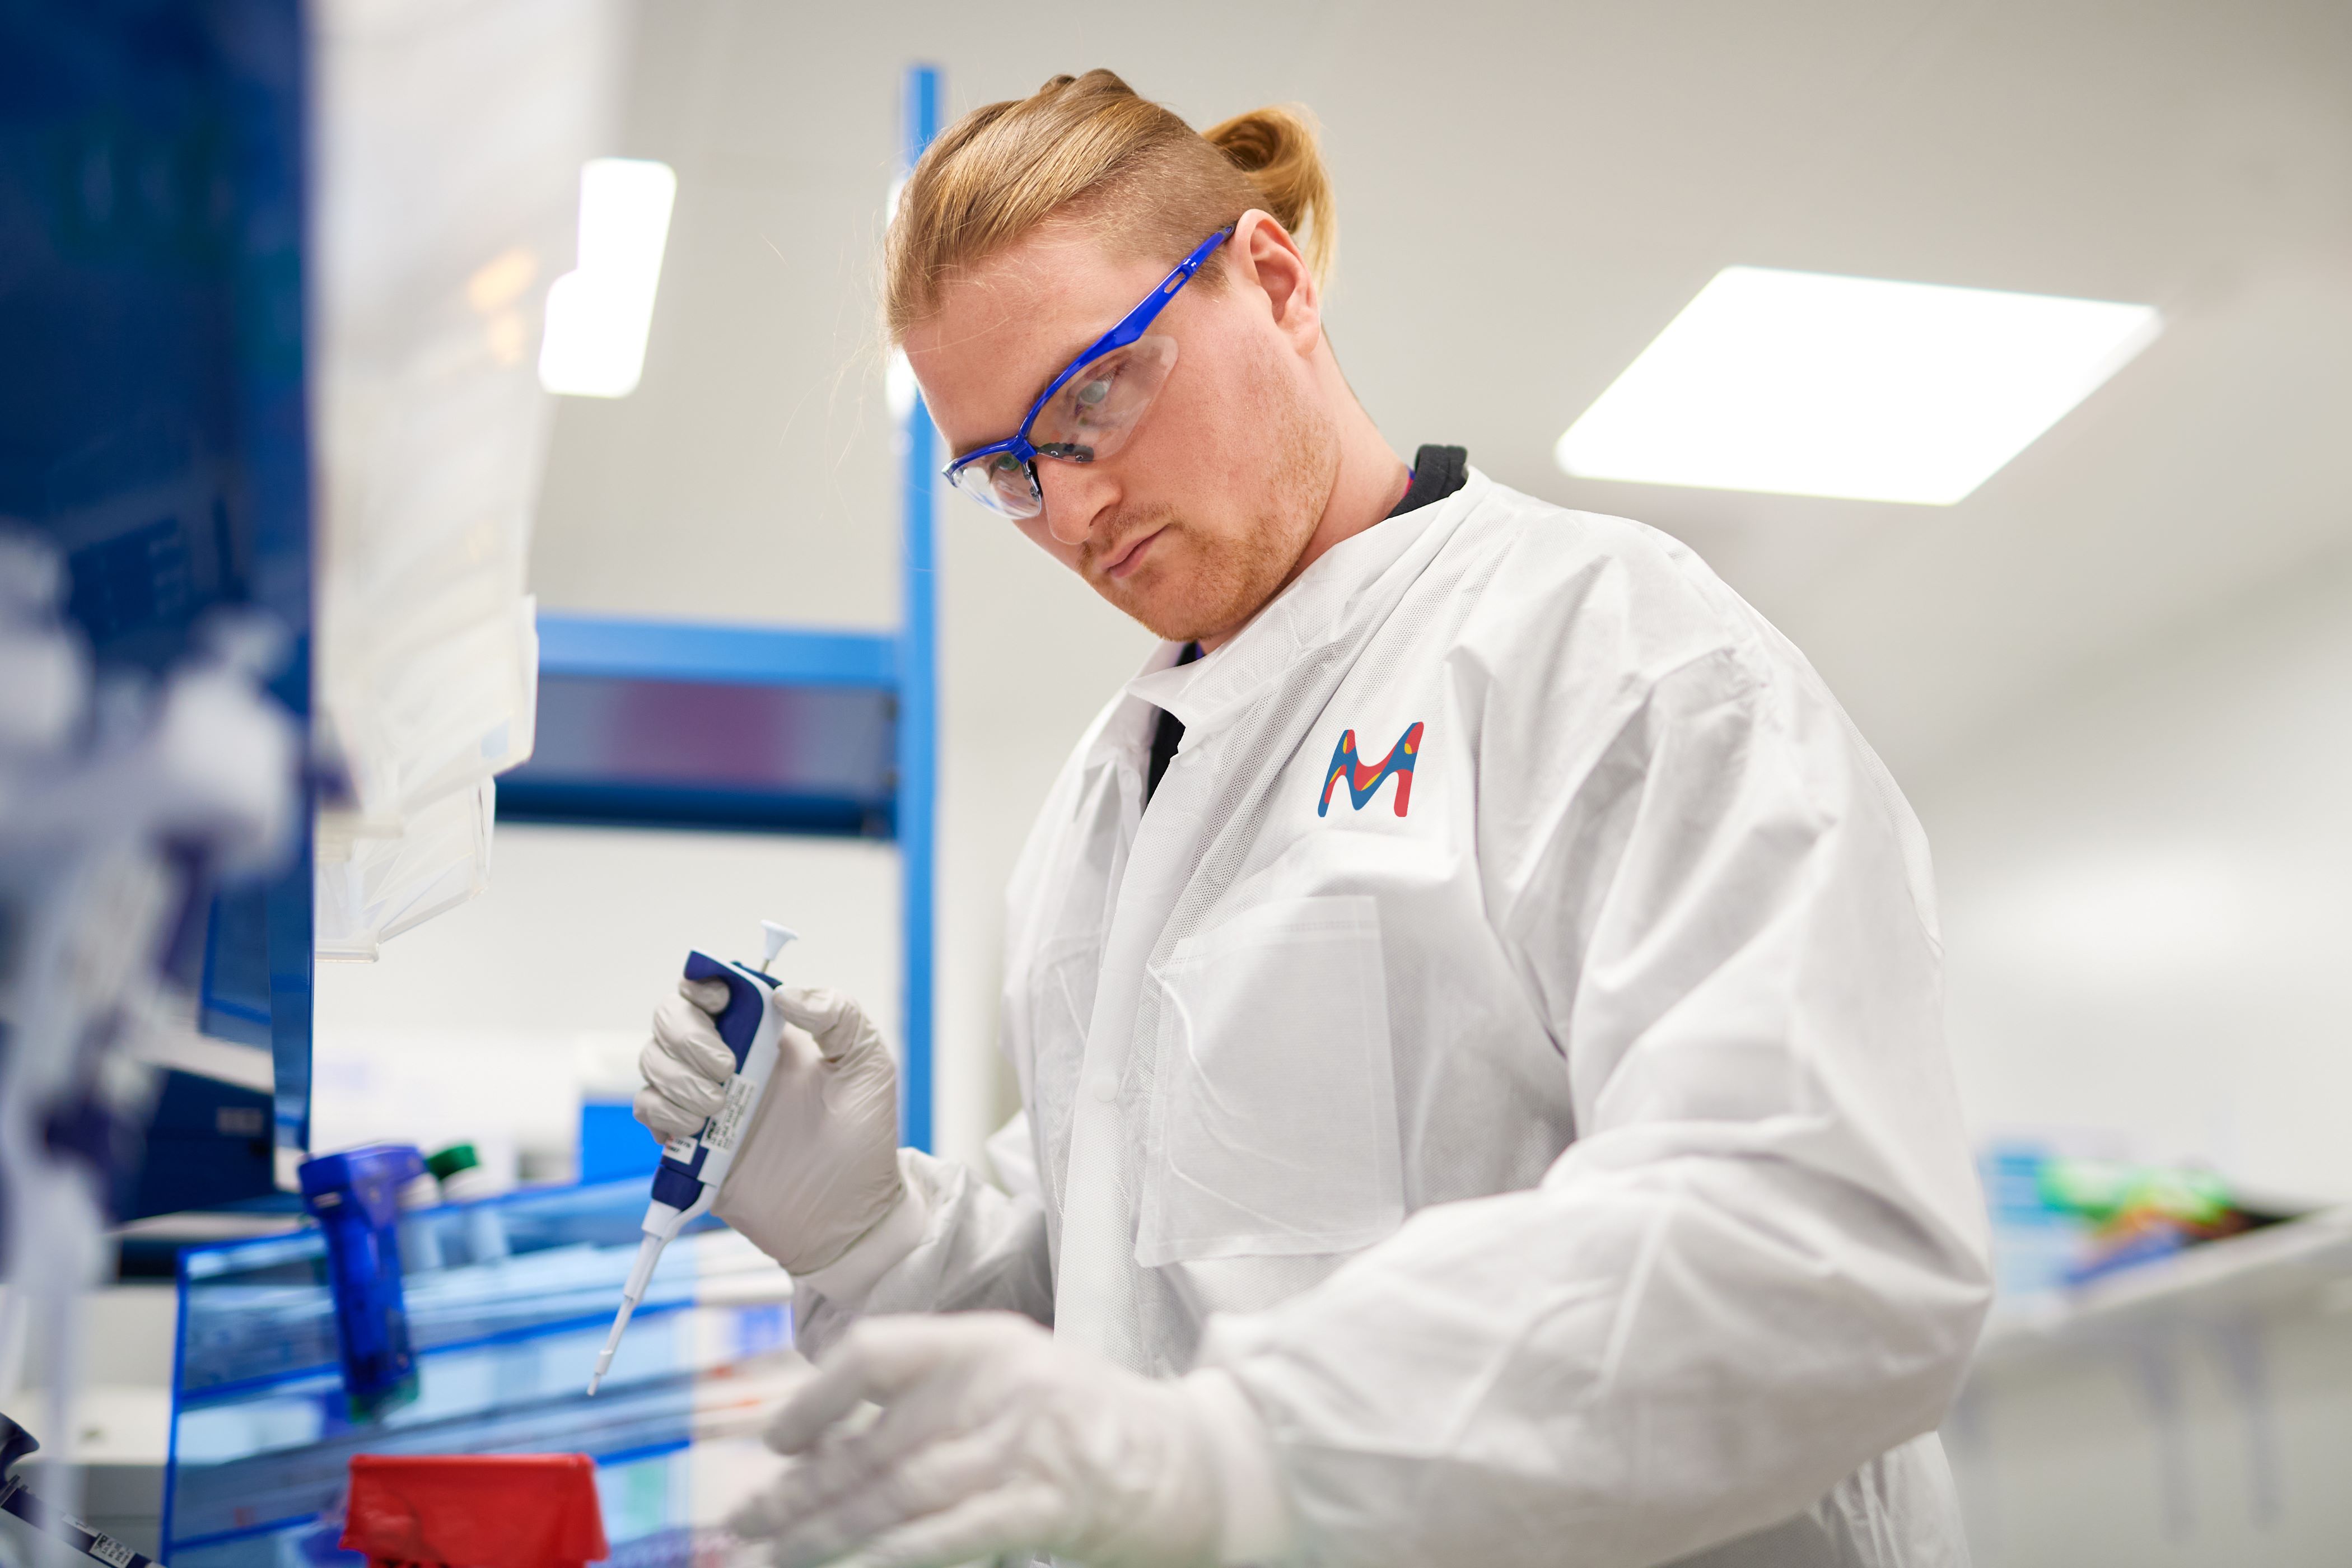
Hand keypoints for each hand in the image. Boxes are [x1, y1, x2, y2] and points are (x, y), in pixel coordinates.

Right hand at [634, 980, 903, 1274]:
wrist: (847, 1213)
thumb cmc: (863, 1139)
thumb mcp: (868, 1064)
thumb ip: (839, 1015)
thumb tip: (785, 993)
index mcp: (767, 1034)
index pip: (714, 988)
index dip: (703, 983)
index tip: (719, 999)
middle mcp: (729, 1061)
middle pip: (671, 1017)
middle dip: (687, 1035)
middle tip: (727, 1070)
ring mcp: (704, 1100)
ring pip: (652, 1060)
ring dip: (676, 1077)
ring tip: (718, 1108)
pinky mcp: (688, 1143)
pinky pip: (648, 1109)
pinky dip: (663, 1111)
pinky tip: (696, 1127)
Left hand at [726, 1314, 1231, 1567]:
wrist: (1190, 1462)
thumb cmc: (1085, 1424)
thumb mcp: (1010, 1382)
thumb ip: (932, 1400)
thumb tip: (826, 1441)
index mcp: (984, 1343)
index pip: (875, 1352)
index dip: (814, 1397)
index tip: (775, 1440)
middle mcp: (999, 1385)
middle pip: (875, 1441)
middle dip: (801, 1491)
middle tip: (744, 1523)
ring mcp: (1026, 1444)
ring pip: (900, 1492)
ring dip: (828, 1531)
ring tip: (775, 1555)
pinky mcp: (1047, 1503)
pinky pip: (954, 1531)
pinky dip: (899, 1552)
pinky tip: (858, 1566)